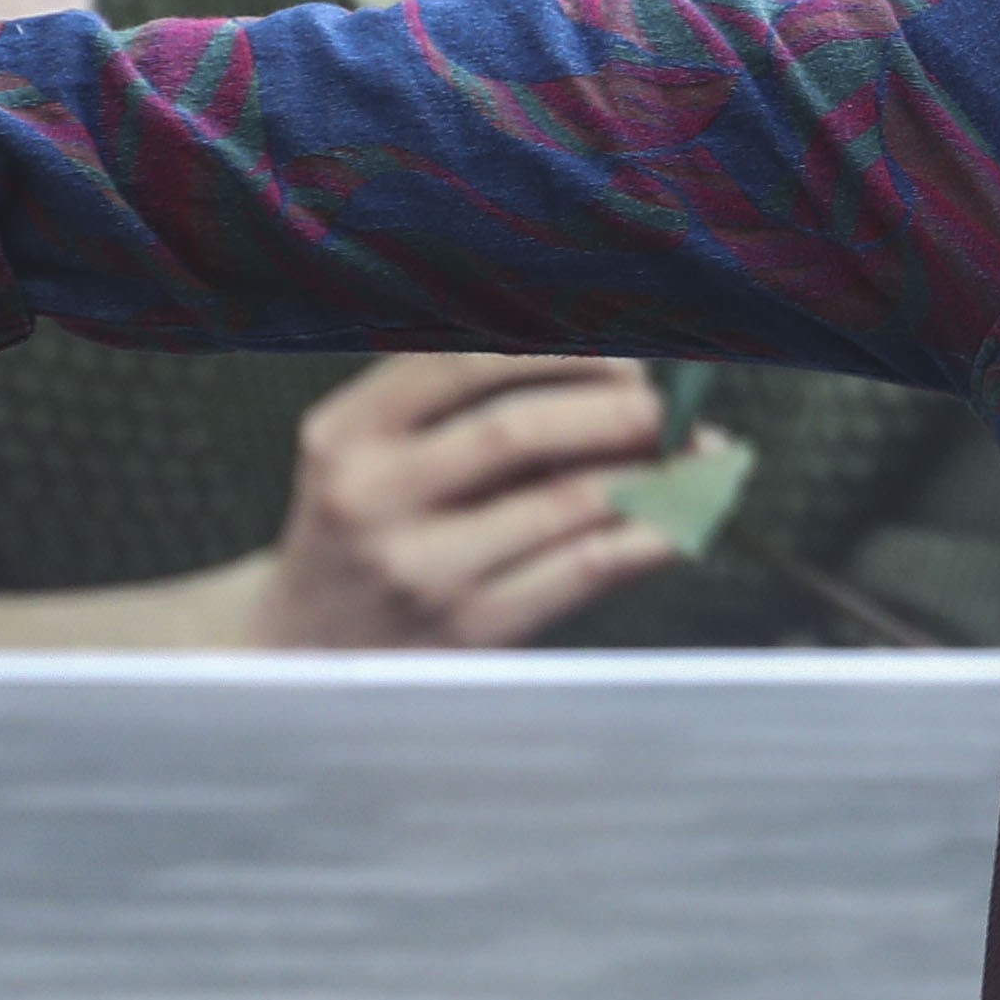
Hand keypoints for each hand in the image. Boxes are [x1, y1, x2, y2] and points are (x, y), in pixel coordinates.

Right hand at [251, 353, 683, 647]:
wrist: (303, 652)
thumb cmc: (366, 529)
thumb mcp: (370, 452)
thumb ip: (458, 405)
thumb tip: (613, 364)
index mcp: (346, 433)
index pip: (463, 362)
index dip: (562, 347)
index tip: (624, 349)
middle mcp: (372, 497)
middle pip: (518, 430)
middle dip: (615, 407)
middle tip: (668, 404)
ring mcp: (421, 570)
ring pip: (567, 501)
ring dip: (652, 470)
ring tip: (697, 454)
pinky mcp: (471, 630)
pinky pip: (585, 568)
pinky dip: (650, 534)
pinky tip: (685, 514)